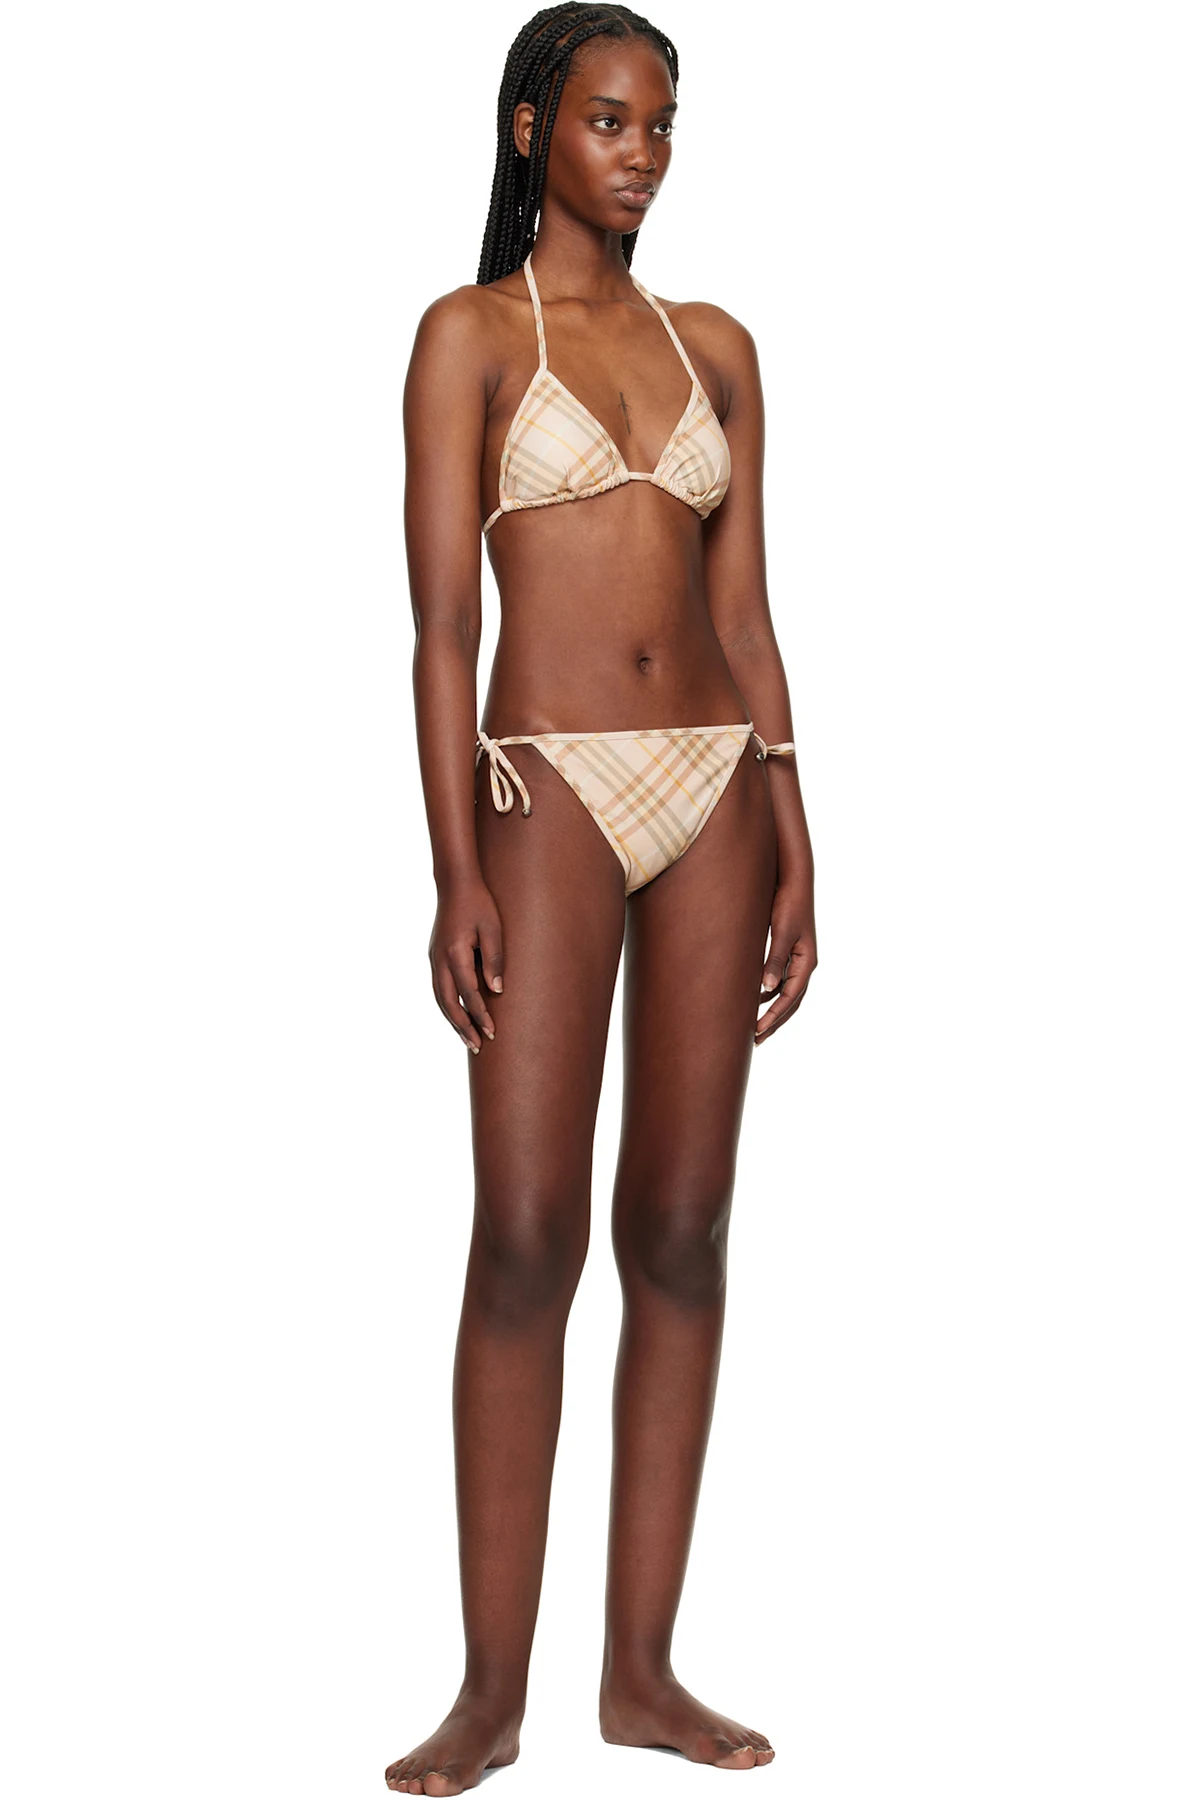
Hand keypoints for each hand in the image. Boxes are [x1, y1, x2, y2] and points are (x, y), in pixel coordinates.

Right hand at [428, 874, 503, 1053]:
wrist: (455, 884)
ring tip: (468, 1040)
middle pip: (447, 1002)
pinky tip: (458, 1016)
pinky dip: (448, 1007)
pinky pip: (439, 989)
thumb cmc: (479, 903)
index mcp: (454, 952)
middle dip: (463, 1026)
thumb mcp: (493, 928)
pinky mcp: (435, 958)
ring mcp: (434, 959)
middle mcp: (439, 959)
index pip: (468, 992)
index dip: (480, 1013)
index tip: (492, 1031)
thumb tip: (497, 990)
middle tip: (477, 1046)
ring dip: (453, 1020)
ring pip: (440, 998)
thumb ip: (495, 959)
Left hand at [756, 875, 816, 1044]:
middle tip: (755, 1041)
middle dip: (774, 1022)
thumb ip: (775, 960)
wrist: (794, 880)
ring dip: (771, 1009)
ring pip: (785, 993)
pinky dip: (767, 992)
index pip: (790, 999)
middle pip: (791, 1002)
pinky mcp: (789, 951)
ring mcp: (798, 959)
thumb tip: (766, 989)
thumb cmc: (789, 904)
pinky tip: (751, 997)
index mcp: (807, 962)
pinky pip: (779, 979)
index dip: (773, 1017)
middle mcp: (805, 964)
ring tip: (752, 1025)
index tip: (756, 1033)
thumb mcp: (782, 933)